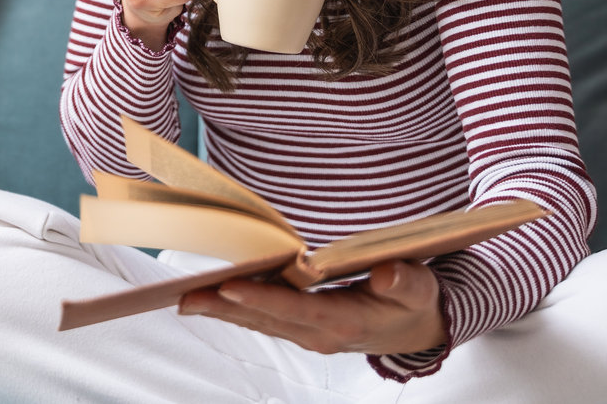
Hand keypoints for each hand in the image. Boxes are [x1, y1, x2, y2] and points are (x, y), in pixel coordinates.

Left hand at [178, 260, 446, 356]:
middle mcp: (320, 333)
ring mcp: (309, 333)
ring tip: (185, 298)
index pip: (297, 309)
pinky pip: (264, 319)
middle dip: (224, 306)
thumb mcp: (420, 288)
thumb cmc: (416, 301)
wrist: (419, 328)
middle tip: (185, 297)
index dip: (263, 298)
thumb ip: (405, 281)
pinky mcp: (303, 327)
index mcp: (346, 323)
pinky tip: (211, 299)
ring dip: (222, 310)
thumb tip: (386, 273)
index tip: (229, 286)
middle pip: (266, 319)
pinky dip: (237, 309)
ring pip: (259, 321)